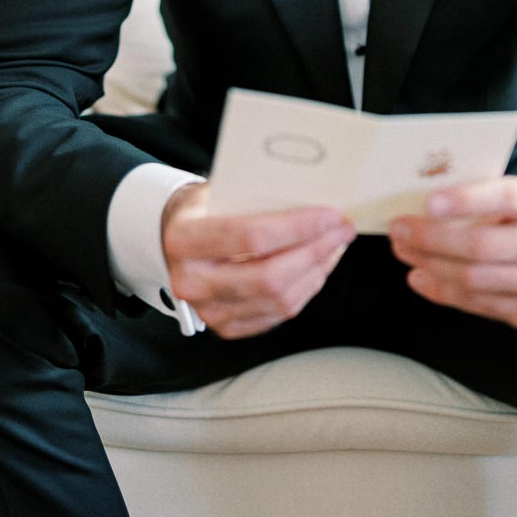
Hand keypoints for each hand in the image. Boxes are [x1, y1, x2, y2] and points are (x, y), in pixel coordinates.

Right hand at [161, 183, 355, 338]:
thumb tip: (314, 196)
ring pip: (278, 300)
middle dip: (315, 251)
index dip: (298, 227)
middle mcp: (192, 282)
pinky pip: (277, 315)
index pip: (251, 236)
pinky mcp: (226, 326)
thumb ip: (258, 195)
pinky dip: (305, 290)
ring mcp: (208, 310)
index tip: (331, 214)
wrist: (173, 238)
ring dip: (316, 272)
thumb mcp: (221, 189)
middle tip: (342, 230)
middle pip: (269, 276)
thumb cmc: (204, 207)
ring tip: (335, 246)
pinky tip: (318, 267)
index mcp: (185, 239)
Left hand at [388, 176, 516, 327]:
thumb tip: (425, 200)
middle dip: (434, 238)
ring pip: (476, 279)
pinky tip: (420, 276)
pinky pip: (478, 305)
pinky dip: (442, 291)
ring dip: (431, 264)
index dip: (467, 200)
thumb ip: (486, 192)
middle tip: (400, 228)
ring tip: (404, 249)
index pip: (509, 198)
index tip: (428, 202)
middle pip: (486, 245)